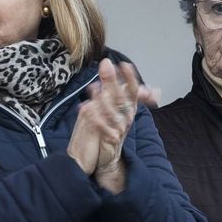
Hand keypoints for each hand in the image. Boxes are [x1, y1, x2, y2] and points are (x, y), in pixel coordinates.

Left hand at [68, 58, 141, 190]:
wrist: (107, 158)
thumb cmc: (109, 130)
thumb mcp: (112, 109)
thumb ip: (112, 88)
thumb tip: (108, 66)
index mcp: (128, 109)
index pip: (132, 90)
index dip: (129, 77)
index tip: (124, 64)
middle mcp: (126, 117)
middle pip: (121, 97)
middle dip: (113, 81)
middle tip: (106, 65)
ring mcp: (120, 129)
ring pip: (114, 112)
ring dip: (104, 99)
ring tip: (94, 87)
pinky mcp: (111, 140)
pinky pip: (106, 128)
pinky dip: (98, 119)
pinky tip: (88, 110)